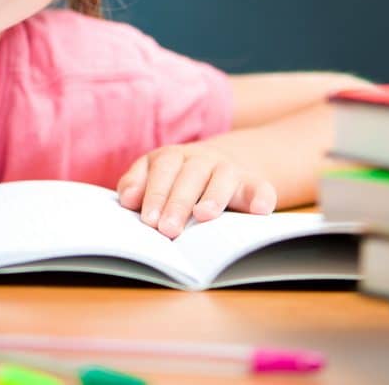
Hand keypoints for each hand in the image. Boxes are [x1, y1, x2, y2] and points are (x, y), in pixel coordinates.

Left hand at [116, 143, 276, 238]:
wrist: (225, 164)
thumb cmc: (179, 179)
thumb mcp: (156, 175)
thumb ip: (138, 183)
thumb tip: (128, 198)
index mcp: (174, 157)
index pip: (162, 169)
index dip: (155, 193)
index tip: (149, 220)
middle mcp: (202, 160)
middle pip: (189, 176)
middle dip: (178, 202)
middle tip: (168, 230)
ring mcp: (229, 170)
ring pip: (222, 177)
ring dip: (214, 196)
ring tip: (204, 215)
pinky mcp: (254, 183)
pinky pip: (260, 188)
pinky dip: (261, 198)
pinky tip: (260, 211)